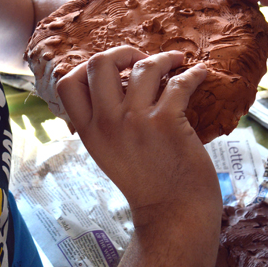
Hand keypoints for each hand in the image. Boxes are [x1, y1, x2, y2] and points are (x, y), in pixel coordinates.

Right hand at [57, 46, 220, 223]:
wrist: (174, 215)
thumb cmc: (146, 183)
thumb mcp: (108, 153)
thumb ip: (104, 123)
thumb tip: (115, 84)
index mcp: (89, 131)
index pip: (67, 84)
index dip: (86, 67)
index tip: (111, 69)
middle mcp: (108, 123)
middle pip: (100, 63)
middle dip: (122, 51)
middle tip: (141, 59)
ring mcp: (137, 121)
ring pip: (142, 66)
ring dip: (163, 57)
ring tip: (175, 61)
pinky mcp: (167, 123)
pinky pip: (179, 82)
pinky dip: (194, 73)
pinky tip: (200, 73)